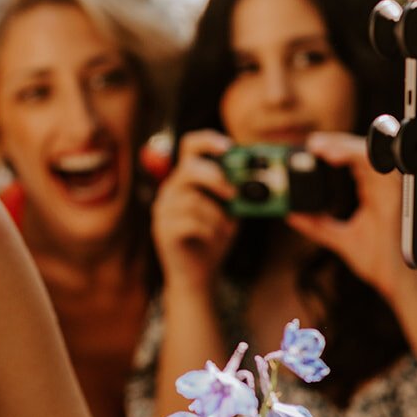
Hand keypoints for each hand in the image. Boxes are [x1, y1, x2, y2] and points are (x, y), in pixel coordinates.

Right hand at [151, 130, 238, 295]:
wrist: (197, 275)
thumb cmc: (212, 239)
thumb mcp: (227, 210)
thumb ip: (233, 192)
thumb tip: (253, 178)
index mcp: (186, 180)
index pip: (190, 146)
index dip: (208, 141)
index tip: (229, 147)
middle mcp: (170, 191)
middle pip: (188, 169)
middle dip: (214, 178)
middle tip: (232, 193)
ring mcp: (163, 210)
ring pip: (193, 200)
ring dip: (215, 216)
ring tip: (220, 230)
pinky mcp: (163, 230)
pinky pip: (190, 223)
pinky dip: (208, 231)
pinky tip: (210, 239)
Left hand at [285, 131, 409, 301]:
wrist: (397, 282)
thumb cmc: (379, 260)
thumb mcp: (340, 239)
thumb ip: (317, 225)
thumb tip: (291, 215)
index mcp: (373, 193)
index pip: (354, 161)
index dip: (335, 150)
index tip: (311, 149)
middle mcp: (383, 188)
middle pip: (362, 152)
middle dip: (336, 143)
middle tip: (312, 144)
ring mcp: (391, 189)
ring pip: (371, 153)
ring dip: (343, 146)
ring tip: (319, 148)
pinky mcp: (395, 194)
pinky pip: (377, 165)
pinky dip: (355, 156)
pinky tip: (335, 156)